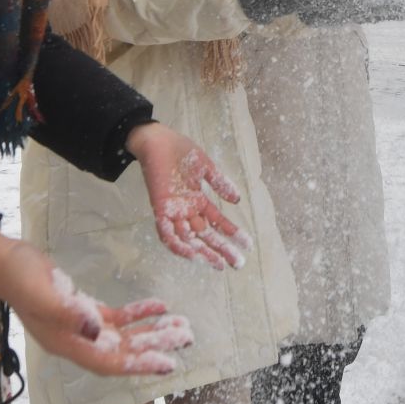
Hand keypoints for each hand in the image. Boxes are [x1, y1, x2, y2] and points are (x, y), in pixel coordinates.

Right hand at [0, 232, 192, 376]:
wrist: (4, 260)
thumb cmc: (20, 277)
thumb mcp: (44, 294)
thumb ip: (71, 314)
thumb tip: (99, 331)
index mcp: (67, 344)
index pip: (109, 362)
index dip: (139, 365)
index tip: (168, 364)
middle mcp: (76, 340)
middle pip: (122, 351)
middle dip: (154, 347)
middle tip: (186, 338)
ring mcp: (79, 325)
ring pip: (123, 336)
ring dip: (151, 331)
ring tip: (180, 326)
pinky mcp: (81, 307)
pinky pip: (116, 317)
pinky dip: (138, 312)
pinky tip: (159, 305)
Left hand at [126, 121, 251, 270]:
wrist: (156, 139)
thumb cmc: (178, 150)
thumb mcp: (205, 167)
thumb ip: (220, 183)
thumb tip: (237, 200)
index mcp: (197, 201)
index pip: (217, 222)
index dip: (232, 233)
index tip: (248, 245)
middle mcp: (186, 210)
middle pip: (206, 235)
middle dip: (221, 250)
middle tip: (237, 264)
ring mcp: (174, 211)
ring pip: (189, 239)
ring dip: (203, 253)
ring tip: (219, 264)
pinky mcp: (161, 209)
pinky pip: (167, 234)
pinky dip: (179, 246)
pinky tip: (193, 255)